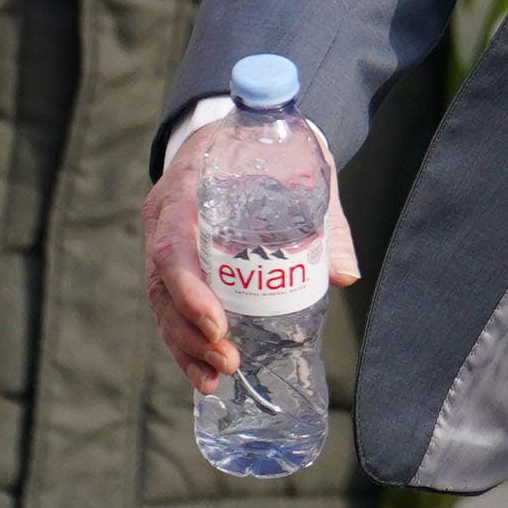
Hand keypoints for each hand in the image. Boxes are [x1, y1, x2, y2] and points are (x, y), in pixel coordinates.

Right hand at [143, 118, 361, 393]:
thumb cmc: (270, 146)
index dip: (189, 288)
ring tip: (215, 378)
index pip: (173, 243)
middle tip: (227, 360)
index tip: (217, 322)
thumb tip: (346, 274)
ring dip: (186, 345)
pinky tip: (206, 374)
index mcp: (187, 187)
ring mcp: (164, 241)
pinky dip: (186, 343)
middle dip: (190, 330)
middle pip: (162, 284)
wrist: (239, 129)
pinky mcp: (172, 263)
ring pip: (161, 303)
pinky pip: (170, 307)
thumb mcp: (303, 165)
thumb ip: (324, 218)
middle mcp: (165, 217)